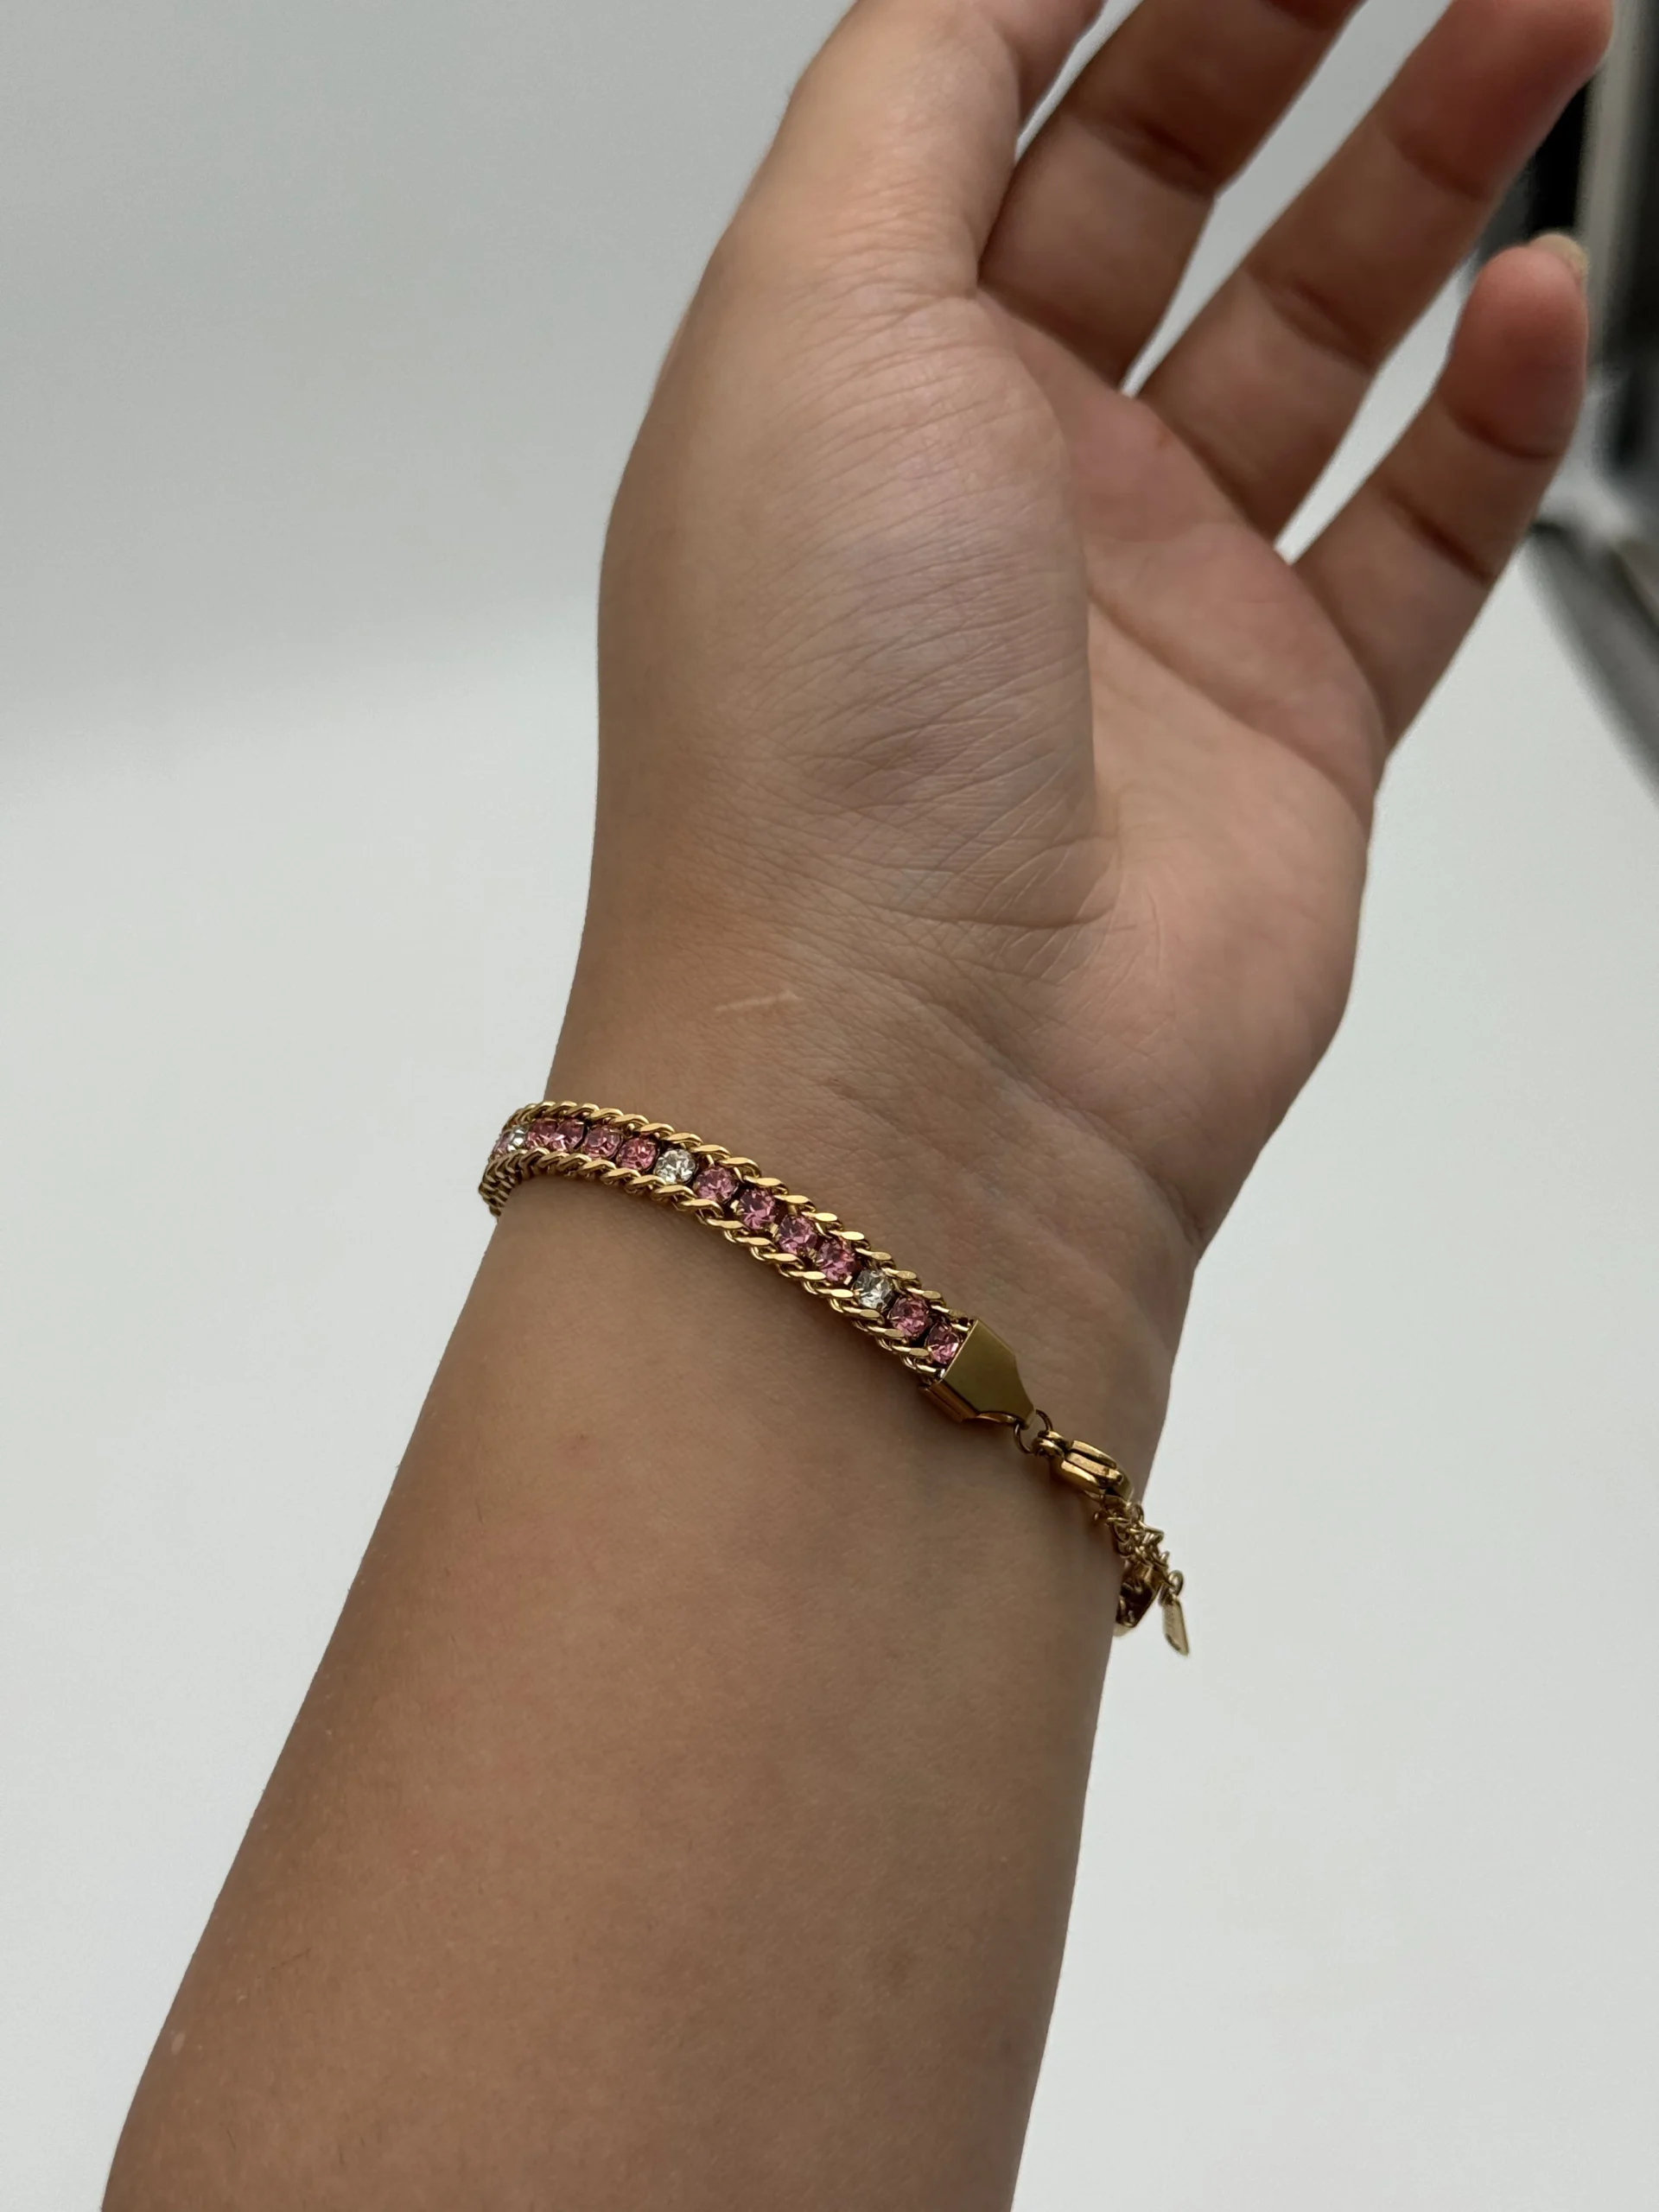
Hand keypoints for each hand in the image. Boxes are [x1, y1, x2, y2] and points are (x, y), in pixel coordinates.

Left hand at [557, 0, 1603, 1389]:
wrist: (927, 1064)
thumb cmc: (814, 728)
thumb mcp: (804, 315)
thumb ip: (908, 91)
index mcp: (851, 380)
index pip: (995, 106)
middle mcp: (994, 487)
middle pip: (1170, 195)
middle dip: (1301, 33)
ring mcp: (1150, 608)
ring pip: (1320, 341)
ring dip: (1435, 174)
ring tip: (1555, 20)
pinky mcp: (1284, 725)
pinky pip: (1418, 533)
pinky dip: (1491, 414)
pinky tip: (1539, 303)